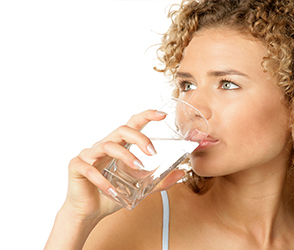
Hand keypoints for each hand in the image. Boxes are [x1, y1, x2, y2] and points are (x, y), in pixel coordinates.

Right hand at [61, 110, 185, 222]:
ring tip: (138, 168)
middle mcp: (104, 145)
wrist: (90, 211)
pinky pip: (90, 169)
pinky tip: (113, 191)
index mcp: (119, 145)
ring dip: (125, 156)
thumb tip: (181, 173)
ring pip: (107, 145)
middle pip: (122, 130)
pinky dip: (103, 181)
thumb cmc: (113, 193)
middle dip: (139, 137)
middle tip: (152, 152)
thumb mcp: (140, 187)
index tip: (162, 114)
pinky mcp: (77, 166)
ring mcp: (90, 154)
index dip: (146, 116)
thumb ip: (159, 180)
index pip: (133, 124)